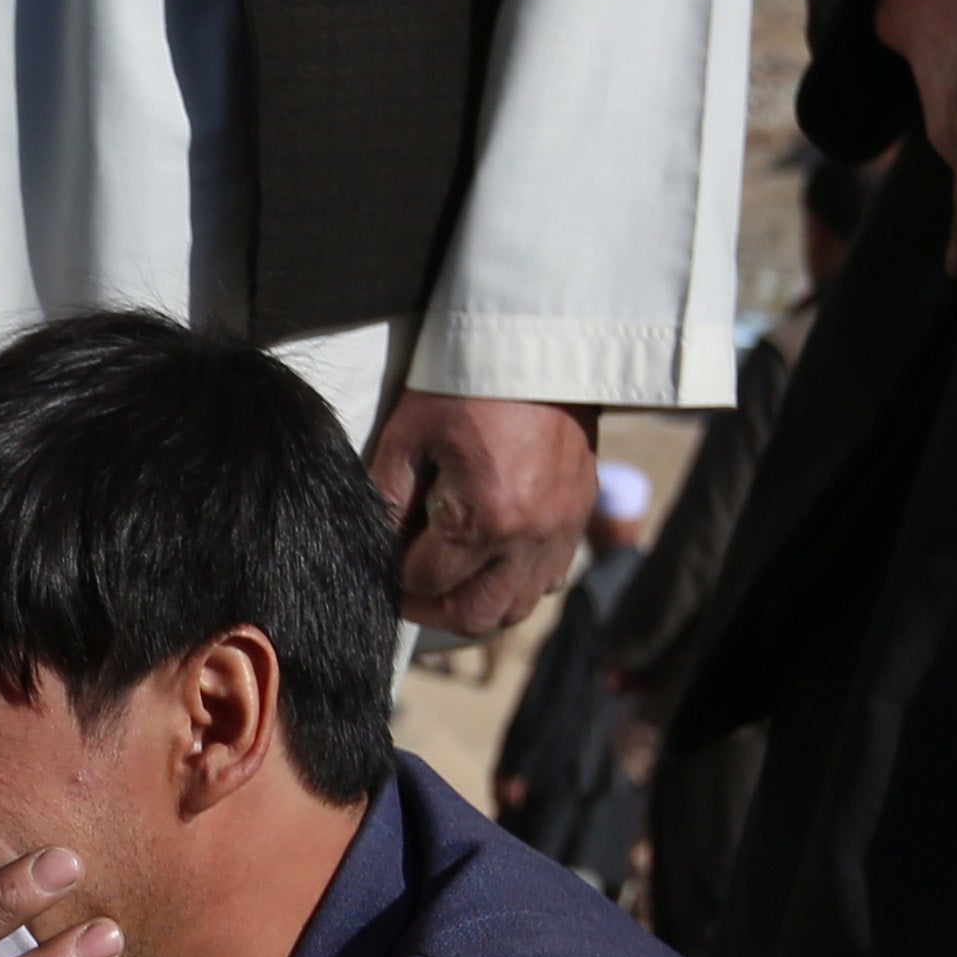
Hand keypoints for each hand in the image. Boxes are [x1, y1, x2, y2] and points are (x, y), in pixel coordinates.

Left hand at [368, 394, 600, 637]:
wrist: (539, 342)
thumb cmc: (464, 384)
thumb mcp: (408, 436)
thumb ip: (386, 498)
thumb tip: (375, 546)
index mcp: (484, 518)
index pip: (428, 582)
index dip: (397, 581)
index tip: (383, 567)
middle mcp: (530, 537)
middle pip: (476, 614)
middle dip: (435, 611)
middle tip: (410, 593)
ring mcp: (563, 529)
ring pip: (519, 605)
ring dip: (480, 603)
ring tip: (450, 582)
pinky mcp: (581, 513)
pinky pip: (551, 576)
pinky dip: (519, 581)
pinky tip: (493, 559)